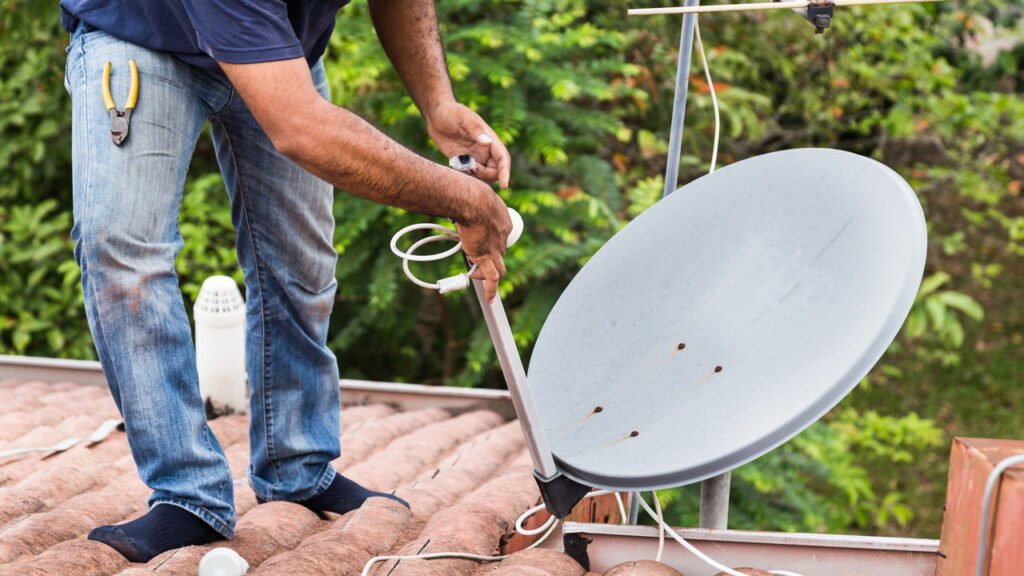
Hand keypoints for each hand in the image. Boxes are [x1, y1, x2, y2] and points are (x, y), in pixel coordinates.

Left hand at [427, 101, 511, 188]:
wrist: (436, 115)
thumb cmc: (451, 112)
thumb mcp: (463, 118)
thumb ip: (475, 130)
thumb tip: (488, 142)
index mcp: (490, 140)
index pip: (503, 159)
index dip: (505, 172)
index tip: (505, 185)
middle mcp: (485, 151)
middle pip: (495, 172)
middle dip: (485, 175)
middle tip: (469, 166)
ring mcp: (475, 157)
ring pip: (482, 176)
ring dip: (474, 176)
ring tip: (459, 163)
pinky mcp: (463, 161)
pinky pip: (469, 175)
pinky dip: (464, 176)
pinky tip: (454, 164)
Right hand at [457, 184, 511, 301]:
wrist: (471, 199)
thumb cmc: (469, 191)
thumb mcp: (473, 194)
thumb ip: (466, 199)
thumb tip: (451, 194)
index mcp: (503, 220)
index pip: (501, 236)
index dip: (492, 240)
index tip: (483, 240)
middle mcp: (503, 236)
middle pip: (500, 252)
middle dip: (491, 256)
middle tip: (478, 256)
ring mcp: (495, 248)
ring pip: (499, 267)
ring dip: (491, 273)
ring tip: (480, 276)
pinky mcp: (485, 257)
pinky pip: (492, 277)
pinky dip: (492, 290)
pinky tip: (490, 299)